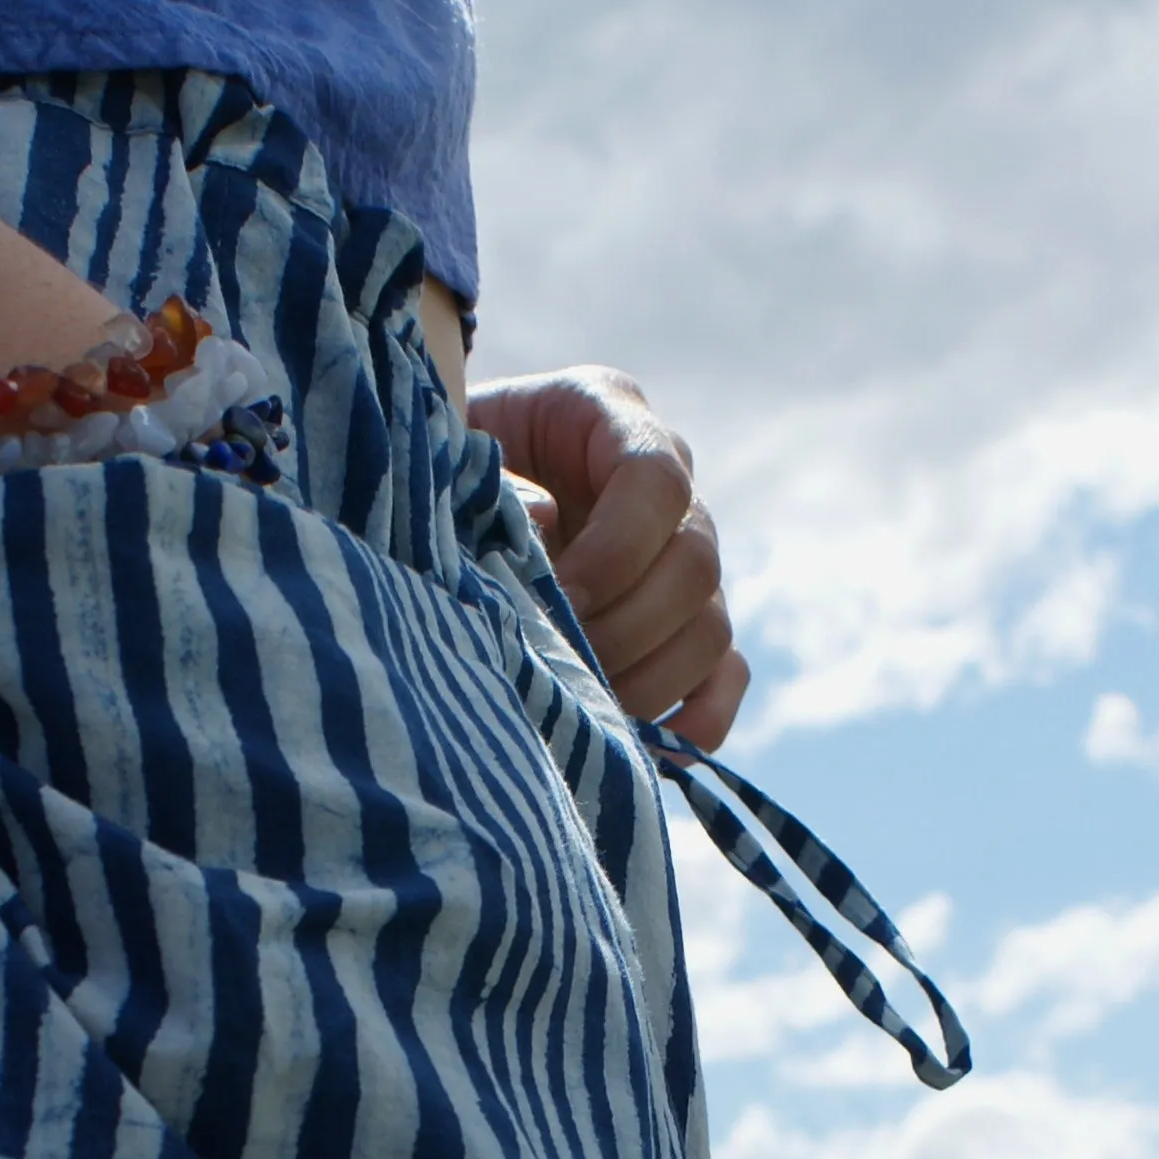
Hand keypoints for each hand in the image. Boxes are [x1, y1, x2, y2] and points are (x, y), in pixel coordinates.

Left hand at [468, 368, 749, 748]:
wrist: (433, 492)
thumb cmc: (437, 464)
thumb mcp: (451, 453)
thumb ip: (493, 483)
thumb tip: (547, 525)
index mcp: (609, 413)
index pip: (657, 480)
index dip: (618, 549)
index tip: (561, 594)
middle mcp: (667, 482)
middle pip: (696, 563)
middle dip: (626, 627)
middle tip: (559, 661)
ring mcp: (685, 555)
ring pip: (711, 626)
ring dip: (649, 679)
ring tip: (579, 702)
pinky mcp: (686, 622)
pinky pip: (724, 675)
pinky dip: (695, 719)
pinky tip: (645, 744)